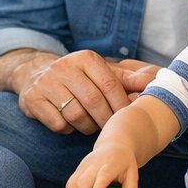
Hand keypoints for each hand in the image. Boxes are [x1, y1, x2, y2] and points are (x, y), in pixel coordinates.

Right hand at [18, 49, 142, 135]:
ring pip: (76, 115)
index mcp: (85, 58)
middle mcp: (64, 67)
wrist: (34, 74)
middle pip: (94, 102)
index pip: (110, 85)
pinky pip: (58, 123)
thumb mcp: (101, 73)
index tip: (127, 119)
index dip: (121, 106)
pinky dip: (67, 129)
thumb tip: (155, 81)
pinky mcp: (32, 98)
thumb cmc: (77, 78)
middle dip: (105, 120)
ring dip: (87, 127)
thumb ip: (127, 79)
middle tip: (110, 129)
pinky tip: (69, 123)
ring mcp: (46, 82)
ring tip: (89, 125)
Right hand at [66, 142, 140, 187]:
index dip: (98, 186)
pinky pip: (71, 181)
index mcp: (111, 163)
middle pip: (85, 178)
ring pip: (75, 180)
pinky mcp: (79, 168)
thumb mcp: (132, 173)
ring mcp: (85, 165)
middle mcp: (95, 163)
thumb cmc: (124, 162)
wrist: (113, 145)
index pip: (103, 175)